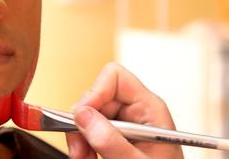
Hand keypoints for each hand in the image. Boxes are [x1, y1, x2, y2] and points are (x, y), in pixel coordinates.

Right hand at [65, 62, 184, 158]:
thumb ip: (111, 141)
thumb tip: (82, 114)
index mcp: (150, 109)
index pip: (116, 78)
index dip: (96, 91)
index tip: (83, 115)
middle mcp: (136, 112)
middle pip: (96, 98)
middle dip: (82, 122)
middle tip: (79, 148)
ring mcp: (124, 124)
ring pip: (88, 115)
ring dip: (79, 136)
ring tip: (82, 157)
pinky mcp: (114, 136)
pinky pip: (89, 130)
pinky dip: (82, 144)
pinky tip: (86, 157)